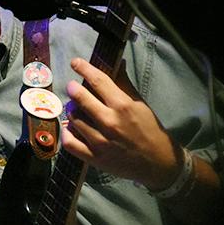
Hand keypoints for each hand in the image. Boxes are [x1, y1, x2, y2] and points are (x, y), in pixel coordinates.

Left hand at [61, 57, 179, 189]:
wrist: (157, 162)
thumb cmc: (149, 129)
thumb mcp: (140, 104)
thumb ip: (124, 84)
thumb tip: (117, 63)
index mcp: (122, 105)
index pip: (98, 81)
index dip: (84, 68)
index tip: (75, 63)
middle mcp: (110, 122)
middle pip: (81, 99)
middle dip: (73, 89)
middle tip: (72, 87)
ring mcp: (100, 142)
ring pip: (74, 119)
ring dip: (72, 110)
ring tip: (76, 109)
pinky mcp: (94, 158)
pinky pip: (70, 143)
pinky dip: (67, 134)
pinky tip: (70, 129)